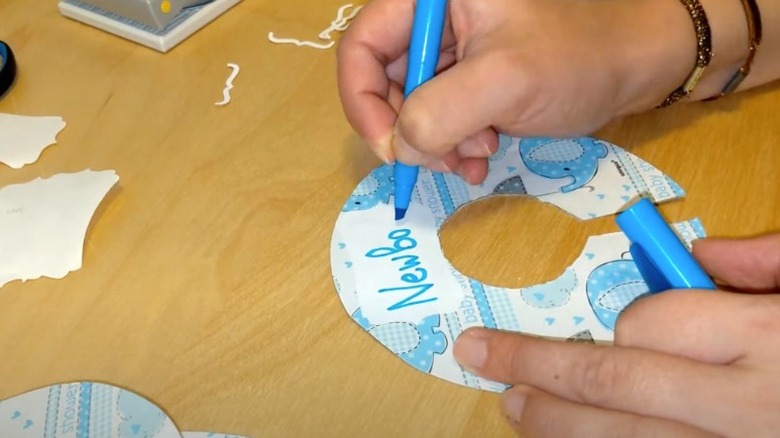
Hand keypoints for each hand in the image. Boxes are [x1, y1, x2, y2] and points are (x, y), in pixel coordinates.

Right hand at [337, 0, 700, 183]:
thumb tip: (399, 147)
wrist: (636, 66)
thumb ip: (440, 113)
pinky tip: (481, 158)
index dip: (362, 99)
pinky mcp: (470, 76)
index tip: (388, 147)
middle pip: (383, 77)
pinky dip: (453, 143)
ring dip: (434, 142)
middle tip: (437, 162)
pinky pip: (440, 114)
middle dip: (408, 128)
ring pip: (412, 102)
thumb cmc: (578, 59)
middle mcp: (436, 16)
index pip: (363, 43)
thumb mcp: (505, 83)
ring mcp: (453, 47)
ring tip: (473, 160)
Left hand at [453, 233, 779, 436]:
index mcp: (771, 342)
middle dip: (536, 366)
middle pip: (616, 381)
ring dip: (556, 424)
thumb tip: (702, 254)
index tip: (624, 320)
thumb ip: (773, 262)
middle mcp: (745, 406)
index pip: (658, 322)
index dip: (630, 318)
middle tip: (478, 355)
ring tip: (508, 407)